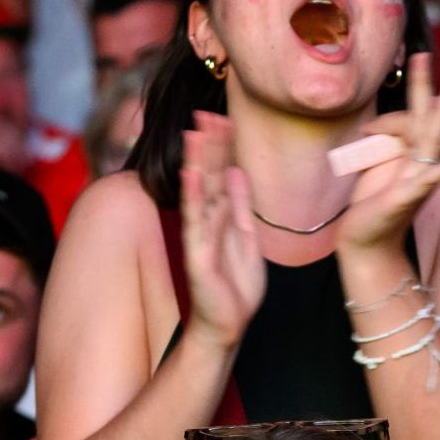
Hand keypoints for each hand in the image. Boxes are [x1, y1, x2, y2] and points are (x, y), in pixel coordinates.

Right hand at [178, 111, 265, 350]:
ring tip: (195, 133)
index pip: (222, 175)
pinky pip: (196, 223)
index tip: (224, 118)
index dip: (223, 148)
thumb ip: (241, 206)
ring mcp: (201, 237)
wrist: (228, 326)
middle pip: (208, 176)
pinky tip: (192, 175)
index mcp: (223, 217)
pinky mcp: (198, 255)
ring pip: (199, 193)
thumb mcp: (247, 239)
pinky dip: (193, 198)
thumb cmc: (236, 289)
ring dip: (197, 162)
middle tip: (207, 113)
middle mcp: (209, 222)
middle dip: (209, 146)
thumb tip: (236, 171)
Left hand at [336, 55, 439, 257]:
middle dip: (422, 87)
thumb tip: (374, 128)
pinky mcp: (408, 197)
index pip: (405, 124)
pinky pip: (431, 180)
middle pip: (424, 119)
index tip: (367, 130)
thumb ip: (380, 146)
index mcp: (410, 156)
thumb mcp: (372, 169)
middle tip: (421, 55)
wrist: (365, 242)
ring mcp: (417, 180)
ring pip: (431, 141)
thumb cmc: (370, 208)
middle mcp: (418, 165)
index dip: (386, 121)